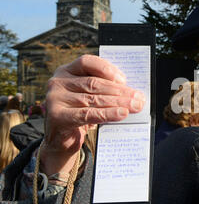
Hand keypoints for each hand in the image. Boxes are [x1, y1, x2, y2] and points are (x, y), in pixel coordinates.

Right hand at [39, 54, 145, 175]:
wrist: (60, 140)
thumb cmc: (79, 115)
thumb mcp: (88, 98)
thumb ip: (103, 90)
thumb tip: (132, 92)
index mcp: (66, 71)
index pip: (87, 62)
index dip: (106, 68)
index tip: (124, 79)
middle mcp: (57, 82)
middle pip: (94, 83)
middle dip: (120, 91)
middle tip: (139, 97)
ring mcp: (54, 99)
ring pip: (93, 99)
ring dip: (118, 102)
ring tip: (135, 106)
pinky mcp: (57, 116)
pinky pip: (88, 114)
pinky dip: (108, 114)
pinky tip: (122, 114)